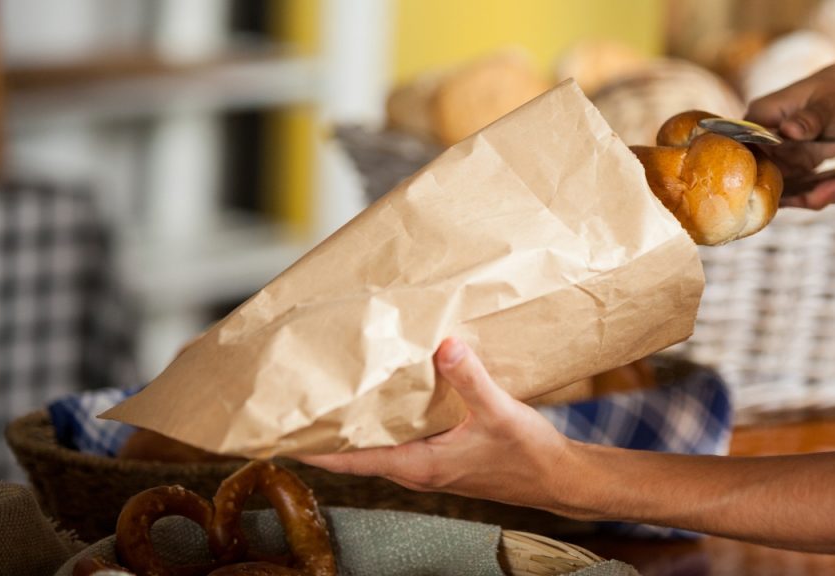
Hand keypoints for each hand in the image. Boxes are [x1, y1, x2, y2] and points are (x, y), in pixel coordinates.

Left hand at [300, 338, 577, 515]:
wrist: (557, 478)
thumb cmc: (528, 457)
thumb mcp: (500, 414)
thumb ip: (471, 379)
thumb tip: (445, 346)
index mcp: (418, 465)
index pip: (349, 458)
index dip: (311, 445)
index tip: (277, 430)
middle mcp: (415, 468)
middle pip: (354, 449)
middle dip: (326, 426)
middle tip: (299, 394)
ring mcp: (427, 463)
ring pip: (377, 441)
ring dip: (355, 419)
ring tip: (334, 386)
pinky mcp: (440, 455)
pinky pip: (400, 435)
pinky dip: (386, 415)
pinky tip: (389, 390)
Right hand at [746, 52, 834, 208]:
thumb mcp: (831, 102)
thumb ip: (809, 120)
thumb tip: (787, 131)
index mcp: (762, 117)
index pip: (746, 155)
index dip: (758, 178)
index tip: (786, 191)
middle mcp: (767, 141)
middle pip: (769, 181)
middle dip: (804, 192)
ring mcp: (786, 156)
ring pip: (793, 190)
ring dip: (827, 192)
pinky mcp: (805, 166)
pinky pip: (812, 188)